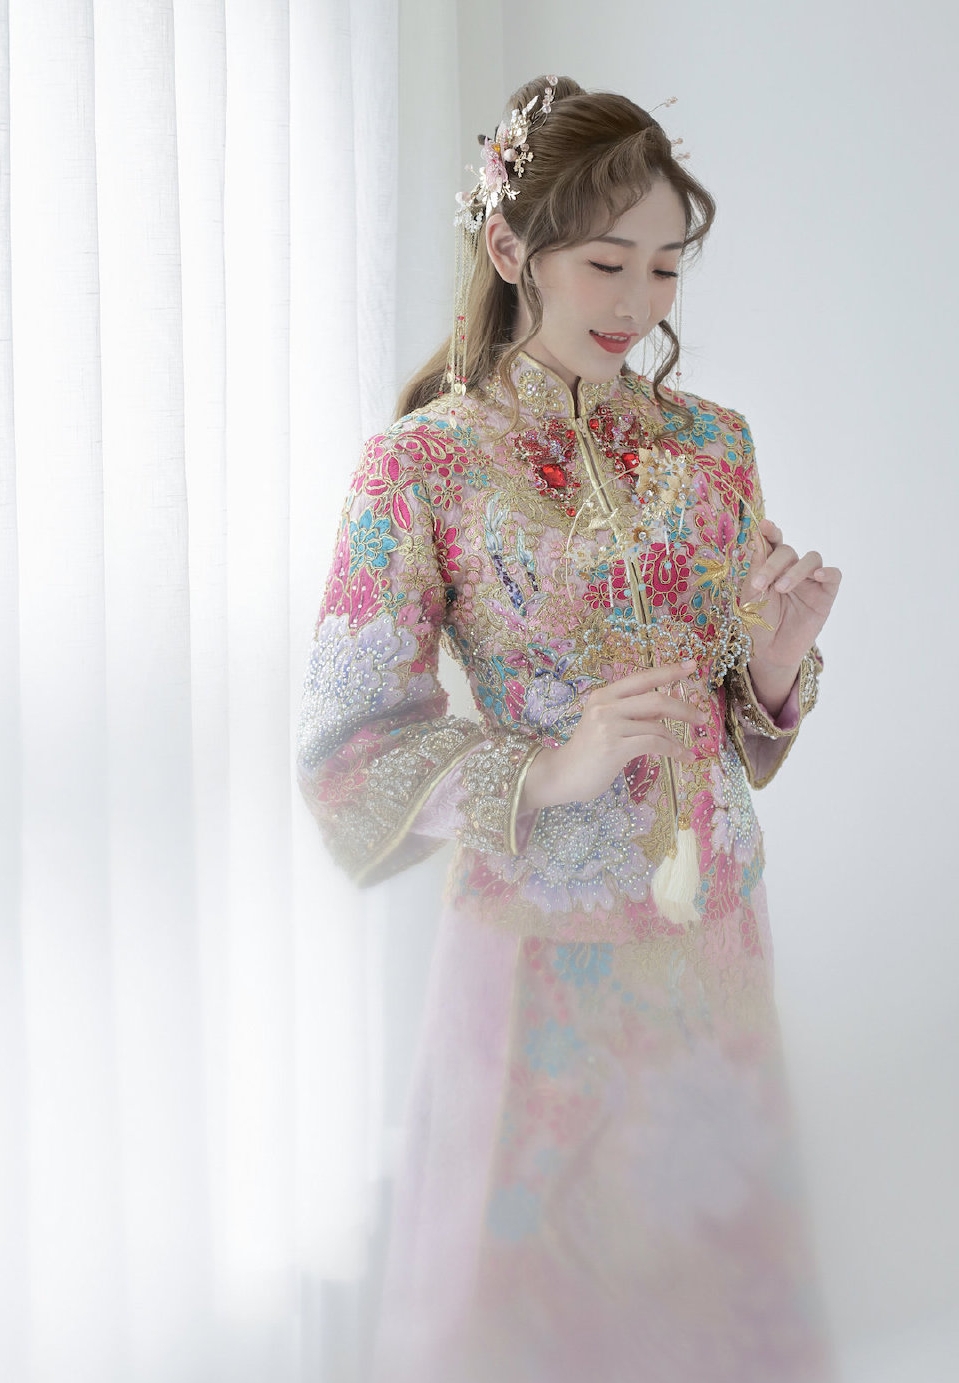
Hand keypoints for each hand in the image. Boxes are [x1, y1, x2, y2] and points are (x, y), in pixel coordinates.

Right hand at [520, 661, 705, 810]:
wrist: (561, 775)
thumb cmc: (587, 752)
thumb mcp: (606, 724)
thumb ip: (632, 713)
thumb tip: (667, 708)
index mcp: (604, 695)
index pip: (642, 678)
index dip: (669, 670)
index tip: (692, 665)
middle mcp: (605, 706)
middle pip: (655, 699)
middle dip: (684, 707)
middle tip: (701, 717)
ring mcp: (608, 726)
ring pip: (657, 724)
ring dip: (678, 737)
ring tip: (689, 748)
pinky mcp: (614, 747)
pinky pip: (654, 743)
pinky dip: (673, 749)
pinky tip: (682, 756)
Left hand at [740, 518, 841, 711]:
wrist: (769, 651)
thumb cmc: (758, 622)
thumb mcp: (751, 595)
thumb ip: (757, 568)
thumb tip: (757, 539)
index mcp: (771, 566)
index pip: (773, 542)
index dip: (770, 532)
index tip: (764, 526)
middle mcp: (792, 568)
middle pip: (788, 551)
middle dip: (772, 564)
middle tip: (760, 584)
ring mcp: (810, 581)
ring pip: (811, 559)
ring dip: (795, 570)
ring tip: (781, 589)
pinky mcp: (826, 595)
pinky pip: (834, 575)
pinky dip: (827, 572)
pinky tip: (817, 576)